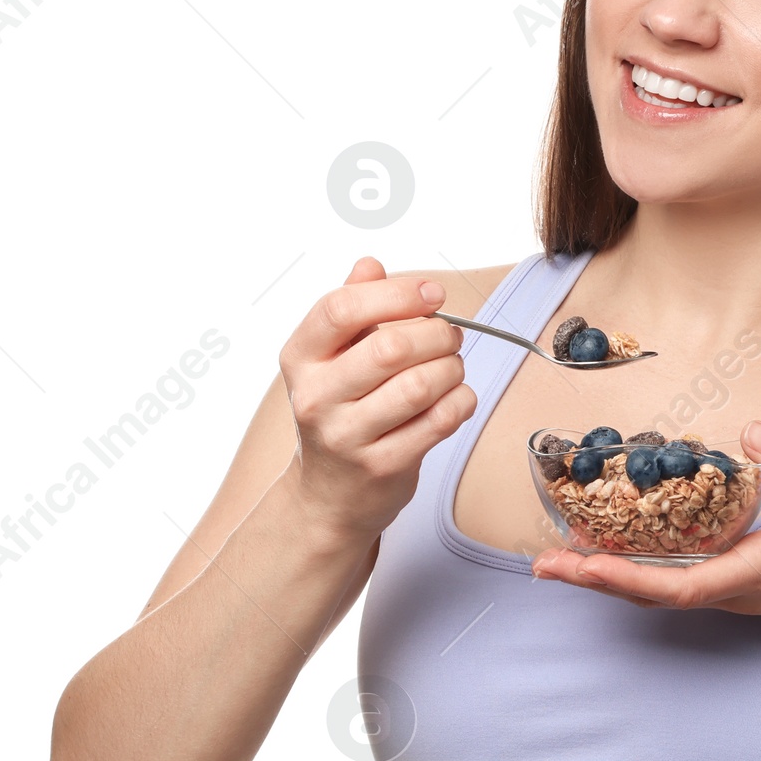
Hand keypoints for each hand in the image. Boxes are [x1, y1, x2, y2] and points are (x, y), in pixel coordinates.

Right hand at [279, 257, 475, 542]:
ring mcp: (346, 437)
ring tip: (452, 367)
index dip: (396, 294)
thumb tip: (371, 265)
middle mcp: (315, 397)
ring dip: (451, 369)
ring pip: (419, 386)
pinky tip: (456, 397)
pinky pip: (438, 422)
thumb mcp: (332, 358)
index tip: (433, 293)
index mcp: (300, 358)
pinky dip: (460, 402)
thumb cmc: (340, 413)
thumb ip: (353, 309)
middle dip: (435, 334)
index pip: (340, 308)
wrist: (328, 496)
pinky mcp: (382, 467)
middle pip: (389, 347)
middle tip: (450, 337)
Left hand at [530, 420, 760, 645]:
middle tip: (541, 564)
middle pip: (652, 594)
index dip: (627, 576)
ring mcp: (733, 592)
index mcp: (757, 569)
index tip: (582, 564)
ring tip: (555, 560)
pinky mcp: (734, 584)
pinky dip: (630, 572)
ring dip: (606, 578)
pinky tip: (605, 554)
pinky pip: (672, 583)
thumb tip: (754, 433)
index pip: (680, 583)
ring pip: (657, 592)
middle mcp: (736, 589)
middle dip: (595, 580)